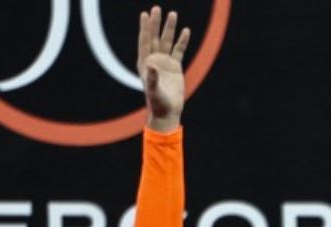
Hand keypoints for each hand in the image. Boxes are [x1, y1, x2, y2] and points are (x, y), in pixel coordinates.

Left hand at [138, 7, 191, 132]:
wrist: (167, 111)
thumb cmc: (158, 102)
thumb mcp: (153, 90)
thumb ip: (151, 77)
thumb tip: (150, 65)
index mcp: (145, 63)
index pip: (145, 41)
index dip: (145, 28)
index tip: (145, 14)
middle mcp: (154, 59)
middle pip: (155, 37)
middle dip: (156, 23)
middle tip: (157, 9)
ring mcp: (165, 62)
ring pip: (167, 42)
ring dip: (170, 28)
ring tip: (173, 14)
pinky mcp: (175, 67)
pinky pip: (179, 51)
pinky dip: (182, 41)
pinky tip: (186, 31)